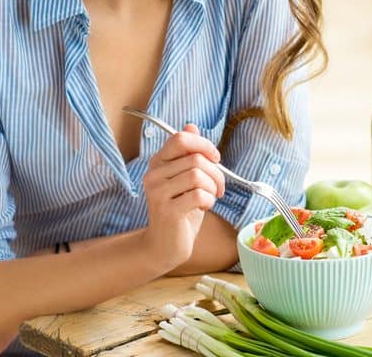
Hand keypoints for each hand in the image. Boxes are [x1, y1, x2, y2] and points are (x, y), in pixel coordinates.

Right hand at [142, 124, 224, 268]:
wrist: (165, 245)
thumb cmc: (180, 209)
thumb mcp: (186, 178)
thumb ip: (188, 154)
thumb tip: (191, 125)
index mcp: (158, 163)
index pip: (180, 139)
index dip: (204, 145)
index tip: (215, 159)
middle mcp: (153, 175)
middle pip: (195, 158)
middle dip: (216, 173)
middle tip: (218, 188)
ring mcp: (157, 193)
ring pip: (198, 175)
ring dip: (213, 188)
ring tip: (210, 198)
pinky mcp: (167, 211)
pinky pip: (199, 195)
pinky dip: (209, 201)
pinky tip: (204, 208)